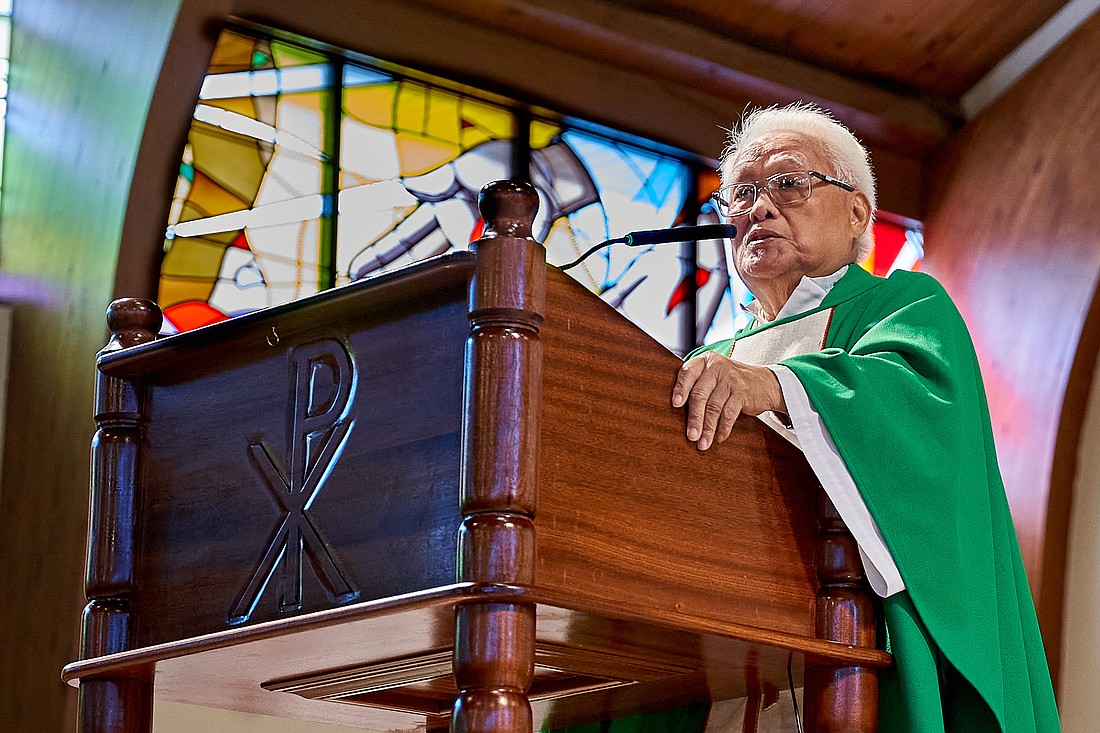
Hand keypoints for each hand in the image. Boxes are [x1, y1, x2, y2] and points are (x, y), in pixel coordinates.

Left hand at [671, 351, 786, 449]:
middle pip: (700, 394)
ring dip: (708, 428)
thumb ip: (695, 385)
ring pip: (714, 407)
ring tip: (702, 443)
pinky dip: (724, 428)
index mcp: (704, 362)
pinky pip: (730, 413)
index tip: (675, 404)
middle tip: (691, 436)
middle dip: (694, 418)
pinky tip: (719, 438)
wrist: (764, 382)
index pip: (687, 373)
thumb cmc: (729, 382)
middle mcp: (716, 367)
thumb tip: (673, 411)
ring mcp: (731, 378)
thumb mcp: (711, 376)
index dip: (680, 389)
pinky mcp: (743, 392)